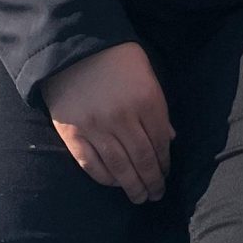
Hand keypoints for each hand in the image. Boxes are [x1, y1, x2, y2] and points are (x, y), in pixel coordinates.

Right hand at [44, 43, 172, 202]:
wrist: (74, 45)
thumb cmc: (117, 57)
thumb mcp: (147, 74)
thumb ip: (157, 108)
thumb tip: (169, 139)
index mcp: (146, 100)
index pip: (160, 142)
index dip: (165, 163)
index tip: (166, 173)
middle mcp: (123, 117)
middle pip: (142, 159)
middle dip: (152, 181)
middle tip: (156, 195)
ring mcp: (97, 127)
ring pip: (120, 167)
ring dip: (133, 186)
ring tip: (140, 197)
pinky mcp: (73, 133)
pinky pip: (91, 164)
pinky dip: (105, 178)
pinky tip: (115, 183)